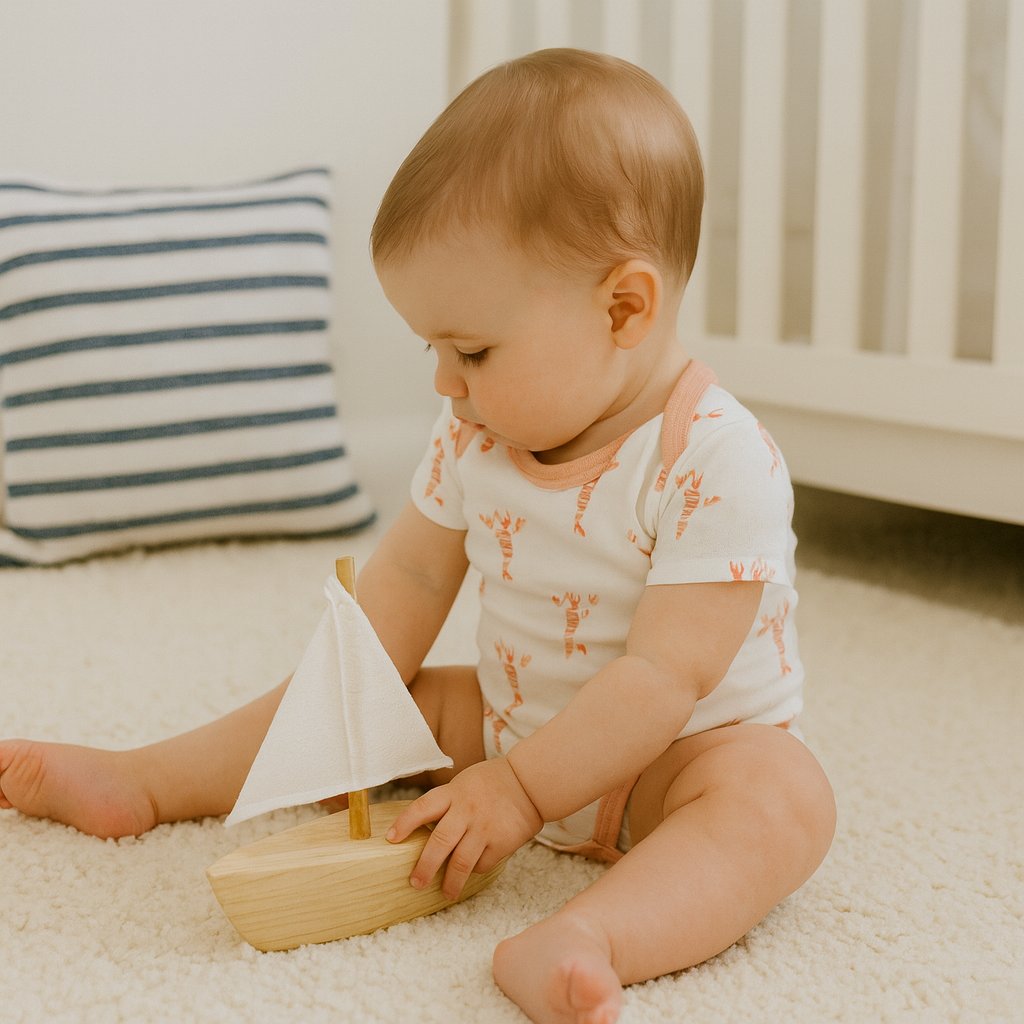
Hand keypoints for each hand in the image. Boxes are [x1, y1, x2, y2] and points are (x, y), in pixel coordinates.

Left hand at [386, 758, 542, 900]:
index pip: (422, 808)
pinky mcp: (501, 842)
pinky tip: (474, 870)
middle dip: (424, 867)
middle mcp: (466, 811)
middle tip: (416, 883)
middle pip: (439, 843)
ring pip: (461, 862)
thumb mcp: (464, 783)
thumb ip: (447, 804)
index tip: (390, 839)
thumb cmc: (491, 782)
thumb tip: (423, 830)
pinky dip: (476, 870)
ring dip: (450, 882)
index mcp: (453, 793)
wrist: (529, 782)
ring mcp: (484, 828)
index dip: (404, 823)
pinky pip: (483, 863)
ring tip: (445, 893)